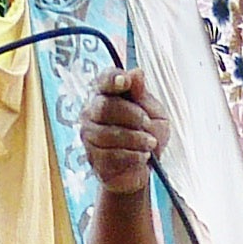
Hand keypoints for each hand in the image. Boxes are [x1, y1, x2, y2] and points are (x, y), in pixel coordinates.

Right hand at [79, 70, 171, 196]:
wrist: (140, 170)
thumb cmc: (146, 136)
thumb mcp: (154, 112)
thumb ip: (143, 95)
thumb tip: (136, 73)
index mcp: (106, 94)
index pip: (104, 80)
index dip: (113, 79)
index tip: (125, 82)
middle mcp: (91, 112)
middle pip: (105, 107)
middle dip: (132, 115)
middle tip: (147, 124)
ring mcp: (88, 136)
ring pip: (109, 134)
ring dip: (136, 139)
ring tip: (150, 144)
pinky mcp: (92, 158)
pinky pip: (112, 155)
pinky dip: (133, 155)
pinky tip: (142, 156)